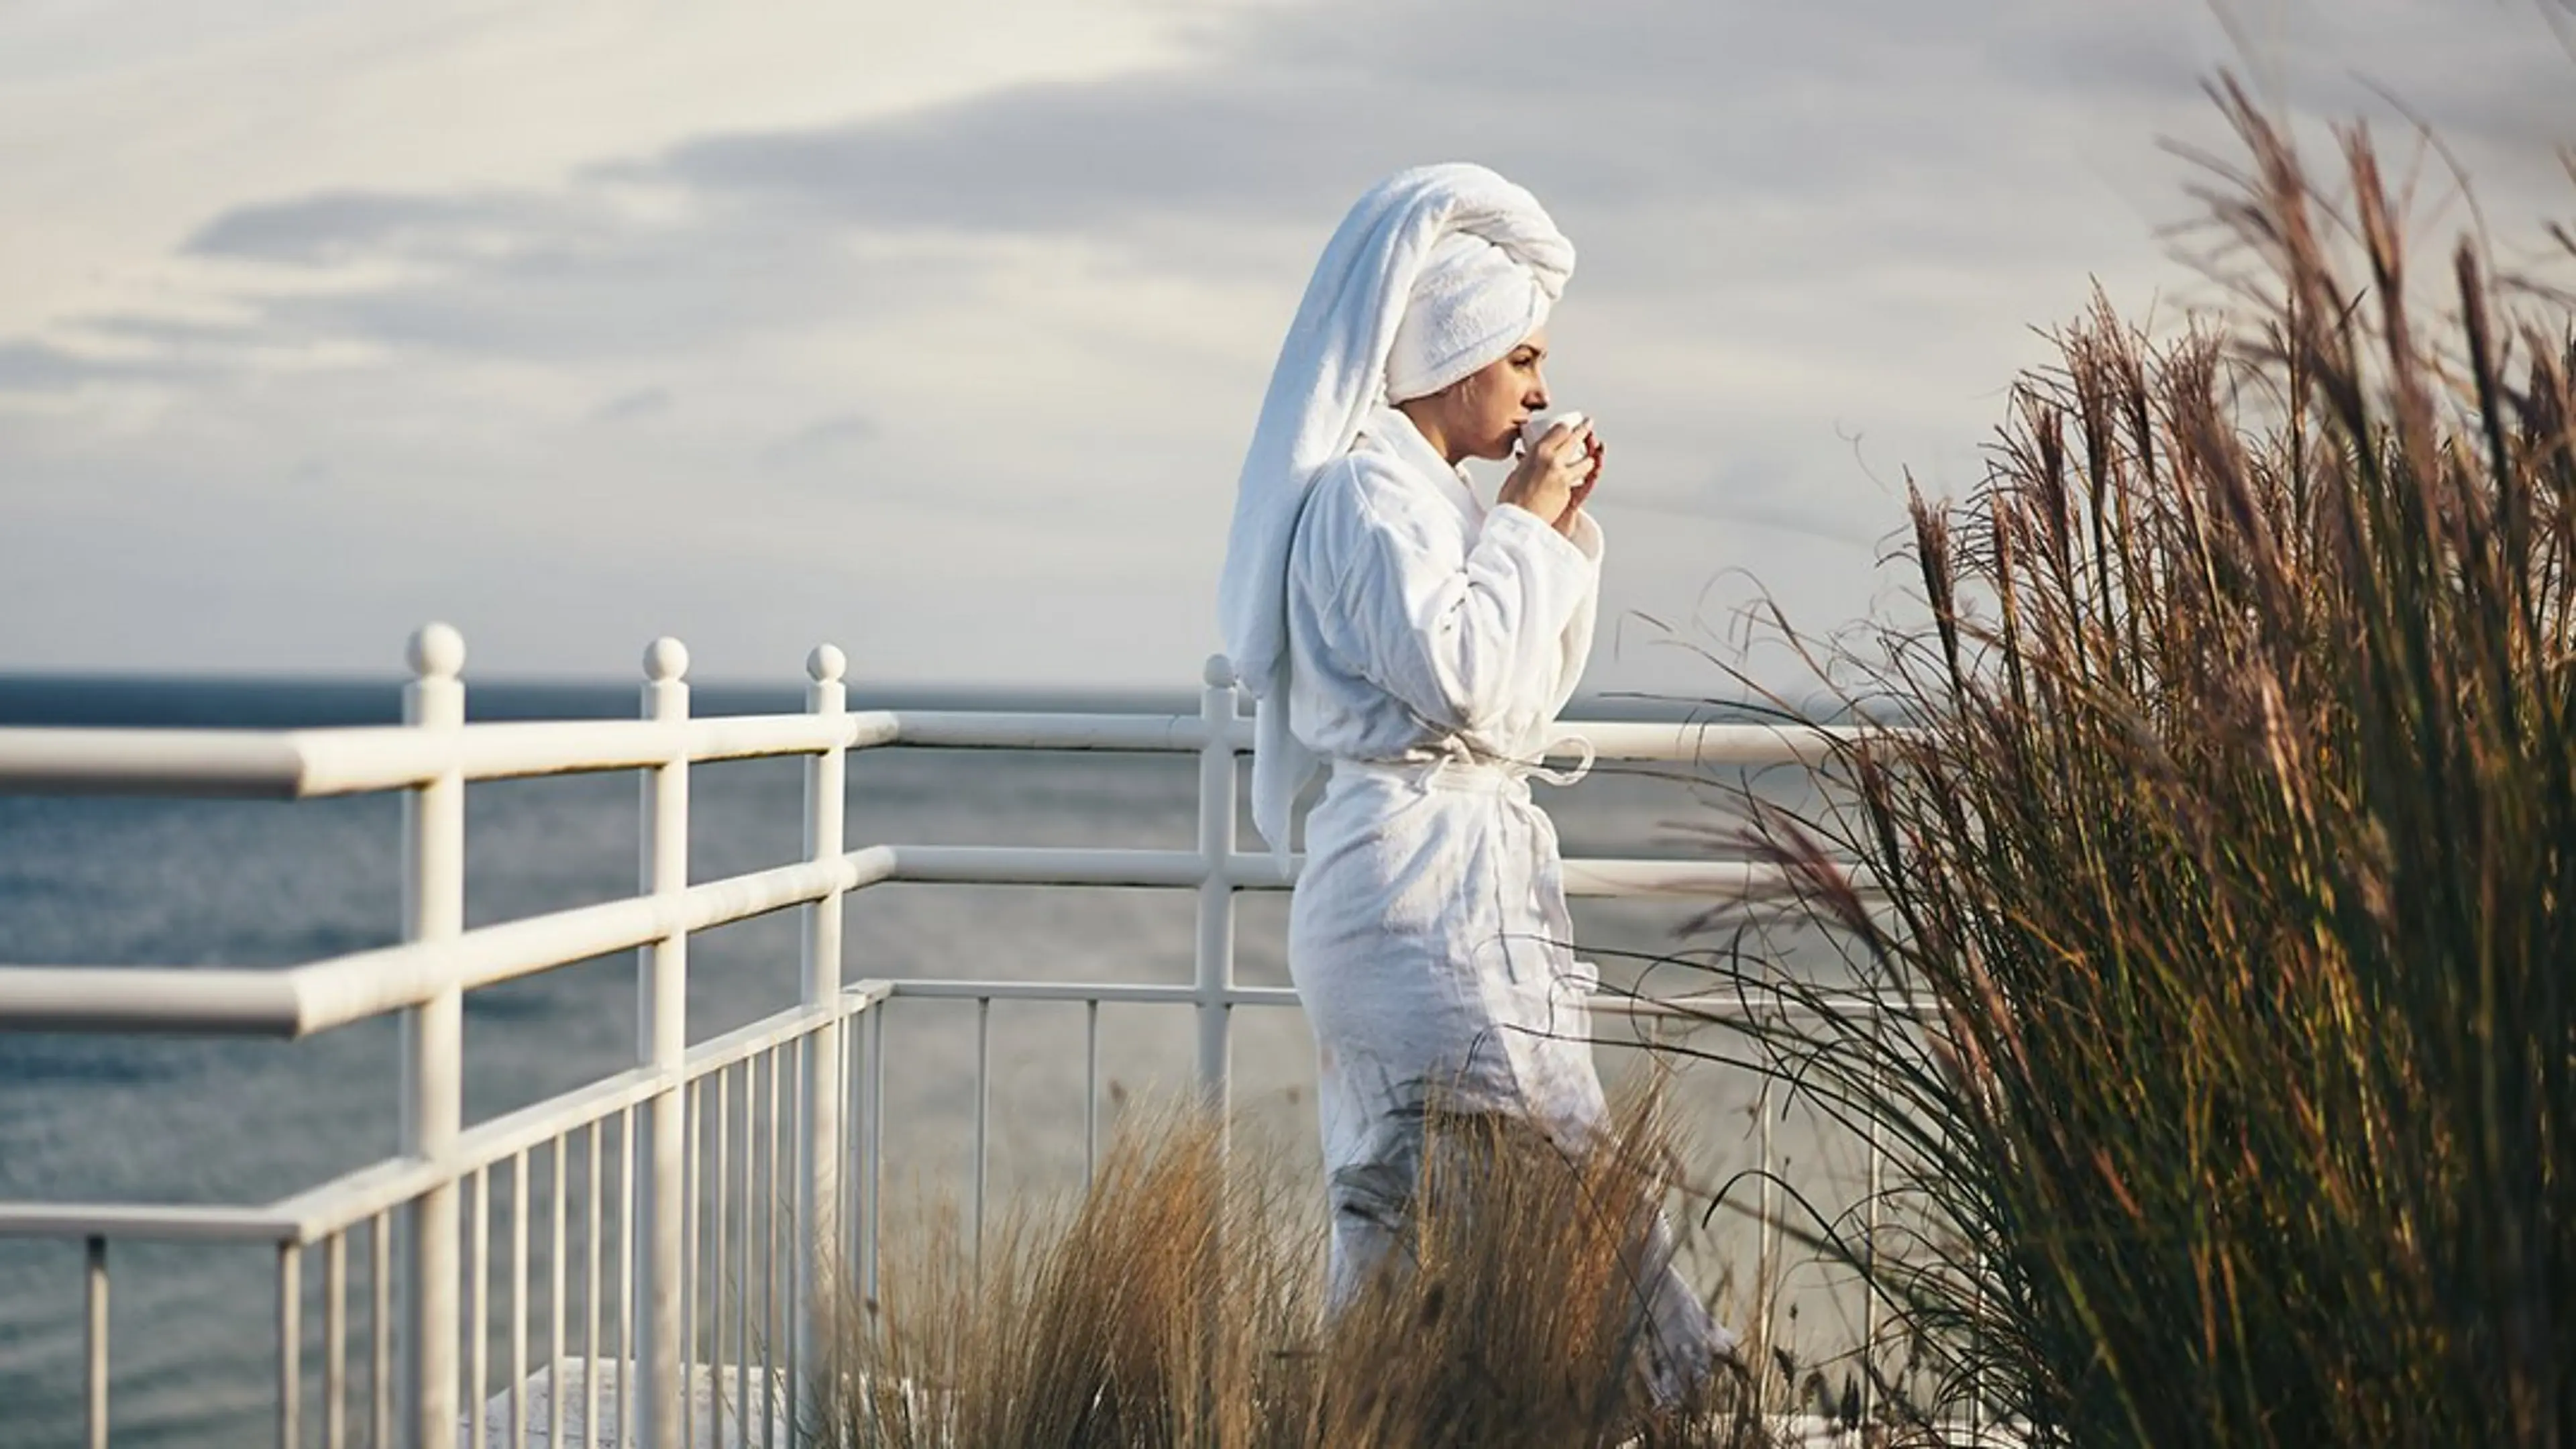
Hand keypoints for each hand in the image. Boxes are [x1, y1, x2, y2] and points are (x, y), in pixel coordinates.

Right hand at [1499, 419, 1595, 535]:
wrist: (1517, 521)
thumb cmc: (1511, 500)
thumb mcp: (1516, 473)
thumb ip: (1526, 463)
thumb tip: (1525, 457)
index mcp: (1537, 452)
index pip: (1559, 430)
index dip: (1565, 427)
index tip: (1568, 426)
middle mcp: (1552, 460)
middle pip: (1575, 439)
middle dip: (1584, 429)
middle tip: (1589, 424)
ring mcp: (1563, 476)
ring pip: (1586, 462)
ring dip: (1589, 461)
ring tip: (1590, 459)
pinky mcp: (1569, 491)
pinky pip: (1579, 482)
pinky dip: (1579, 481)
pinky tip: (1580, 481)